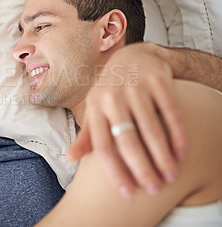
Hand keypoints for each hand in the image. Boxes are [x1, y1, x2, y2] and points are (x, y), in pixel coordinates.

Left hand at [67, 43, 186, 197]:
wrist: (131, 57)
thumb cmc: (110, 91)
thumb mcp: (94, 109)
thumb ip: (87, 135)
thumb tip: (70, 158)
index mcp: (95, 108)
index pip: (102, 146)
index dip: (114, 172)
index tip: (128, 193)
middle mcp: (112, 97)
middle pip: (127, 140)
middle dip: (141, 168)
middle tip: (154, 189)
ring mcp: (135, 87)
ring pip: (151, 129)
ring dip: (162, 156)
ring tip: (170, 176)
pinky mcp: (157, 79)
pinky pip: (171, 111)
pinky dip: (177, 134)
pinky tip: (181, 153)